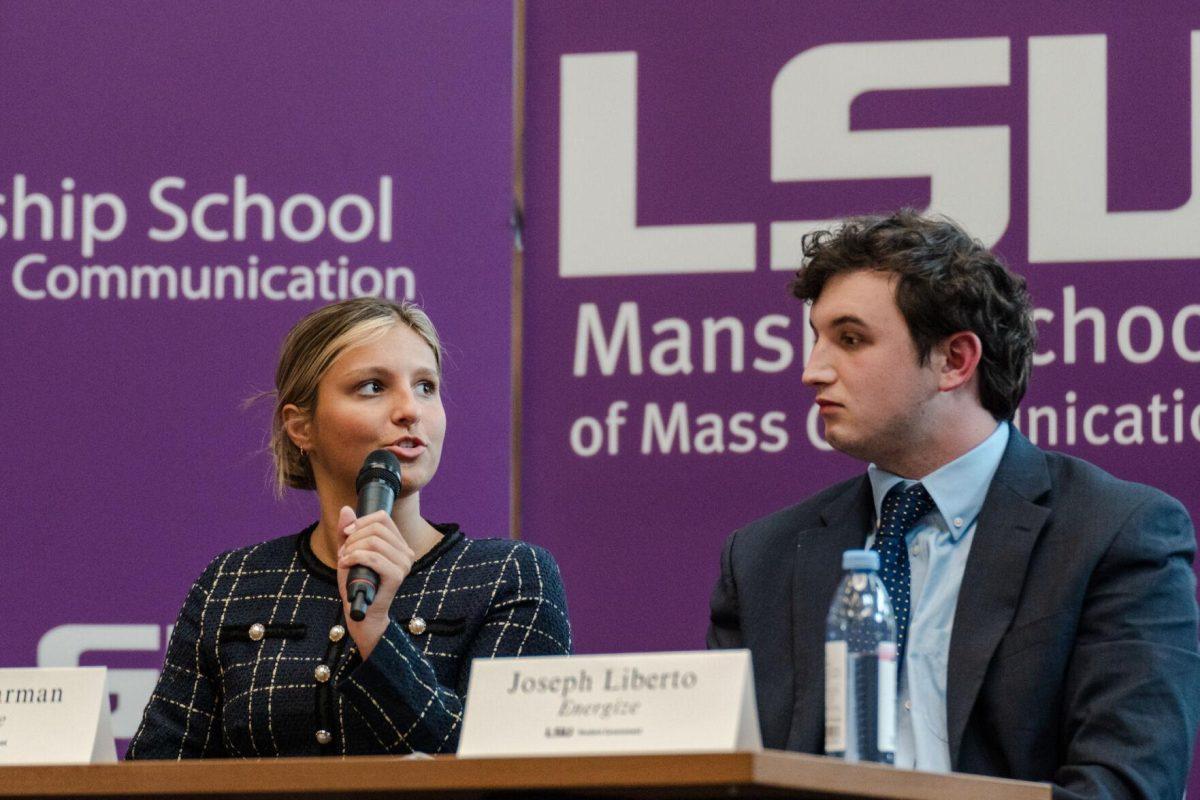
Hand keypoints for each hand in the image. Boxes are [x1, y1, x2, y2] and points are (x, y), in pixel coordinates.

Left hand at [336, 506, 416, 658]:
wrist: (361, 612)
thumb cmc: (357, 583)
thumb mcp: (349, 552)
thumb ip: (347, 531)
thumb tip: (347, 509)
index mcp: (399, 544)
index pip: (383, 517)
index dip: (361, 521)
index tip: (346, 534)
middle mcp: (406, 552)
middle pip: (377, 527)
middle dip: (354, 537)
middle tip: (344, 552)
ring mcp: (404, 564)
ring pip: (374, 541)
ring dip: (352, 549)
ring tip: (345, 560)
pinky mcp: (396, 576)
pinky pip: (373, 557)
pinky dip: (354, 558)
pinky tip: (345, 565)